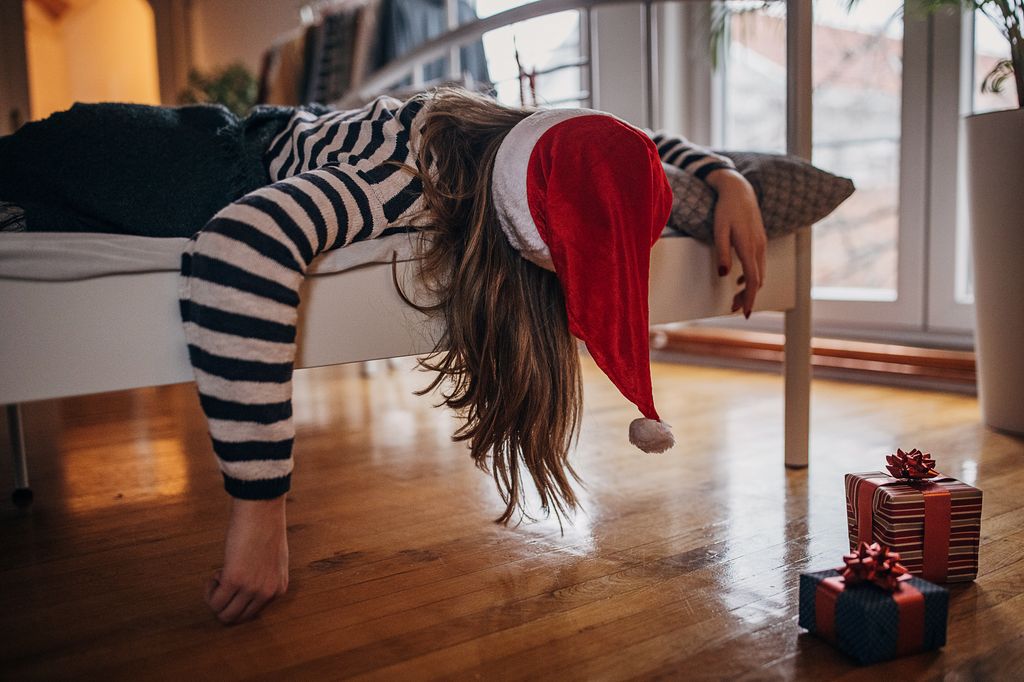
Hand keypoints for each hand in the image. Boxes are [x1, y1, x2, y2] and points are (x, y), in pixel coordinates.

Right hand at [206, 496, 289, 624]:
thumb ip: (265, 576)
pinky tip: (217, 571)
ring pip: (224, 615)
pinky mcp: (234, 579)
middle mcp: (268, 593)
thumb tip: (247, 588)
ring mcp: (252, 588)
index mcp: (279, 589)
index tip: (238, 579)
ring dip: (215, 598)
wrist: (262, 509)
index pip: (253, 613)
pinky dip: (209, 591)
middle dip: (225, 603)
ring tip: (220, 576)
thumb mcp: (274, 559)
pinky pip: (214, 601)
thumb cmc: (266, 528)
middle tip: (224, 580)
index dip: (239, 598)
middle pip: (238, 618)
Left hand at [705, 169, 766, 317]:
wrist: (739, 190)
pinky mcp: (760, 241)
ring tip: (734, 298)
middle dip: (746, 298)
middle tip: (732, 309)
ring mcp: (761, 244)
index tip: (744, 314)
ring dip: (749, 288)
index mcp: (749, 247)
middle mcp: (758, 248)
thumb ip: (722, 253)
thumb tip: (724, 275)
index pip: (752, 281)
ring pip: (759, 273)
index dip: (749, 299)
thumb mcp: (719, 231)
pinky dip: (751, 277)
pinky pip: (758, 264)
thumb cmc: (725, 210)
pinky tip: (738, 280)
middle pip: (757, 281)